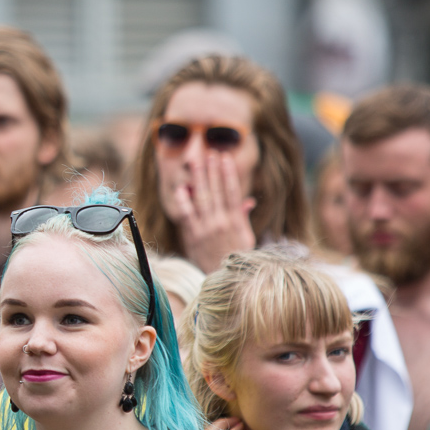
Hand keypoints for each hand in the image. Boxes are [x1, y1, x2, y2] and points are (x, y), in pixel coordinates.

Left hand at [167, 155, 256, 272]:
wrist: (224, 278)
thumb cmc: (236, 257)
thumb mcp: (246, 237)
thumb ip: (243, 217)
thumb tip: (248, 201)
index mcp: (236, 220)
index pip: (232, 191)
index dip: (228, 173)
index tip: (224, 157)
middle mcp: (221, 222)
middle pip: (217, 190)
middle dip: (212, 170)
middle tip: (209, 152)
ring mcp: (206, 228)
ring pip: (202, 198)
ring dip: (199, 178)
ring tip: (196, 161)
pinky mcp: (193, 236)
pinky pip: (187, 215)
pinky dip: (184, 201)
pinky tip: (181, 188)